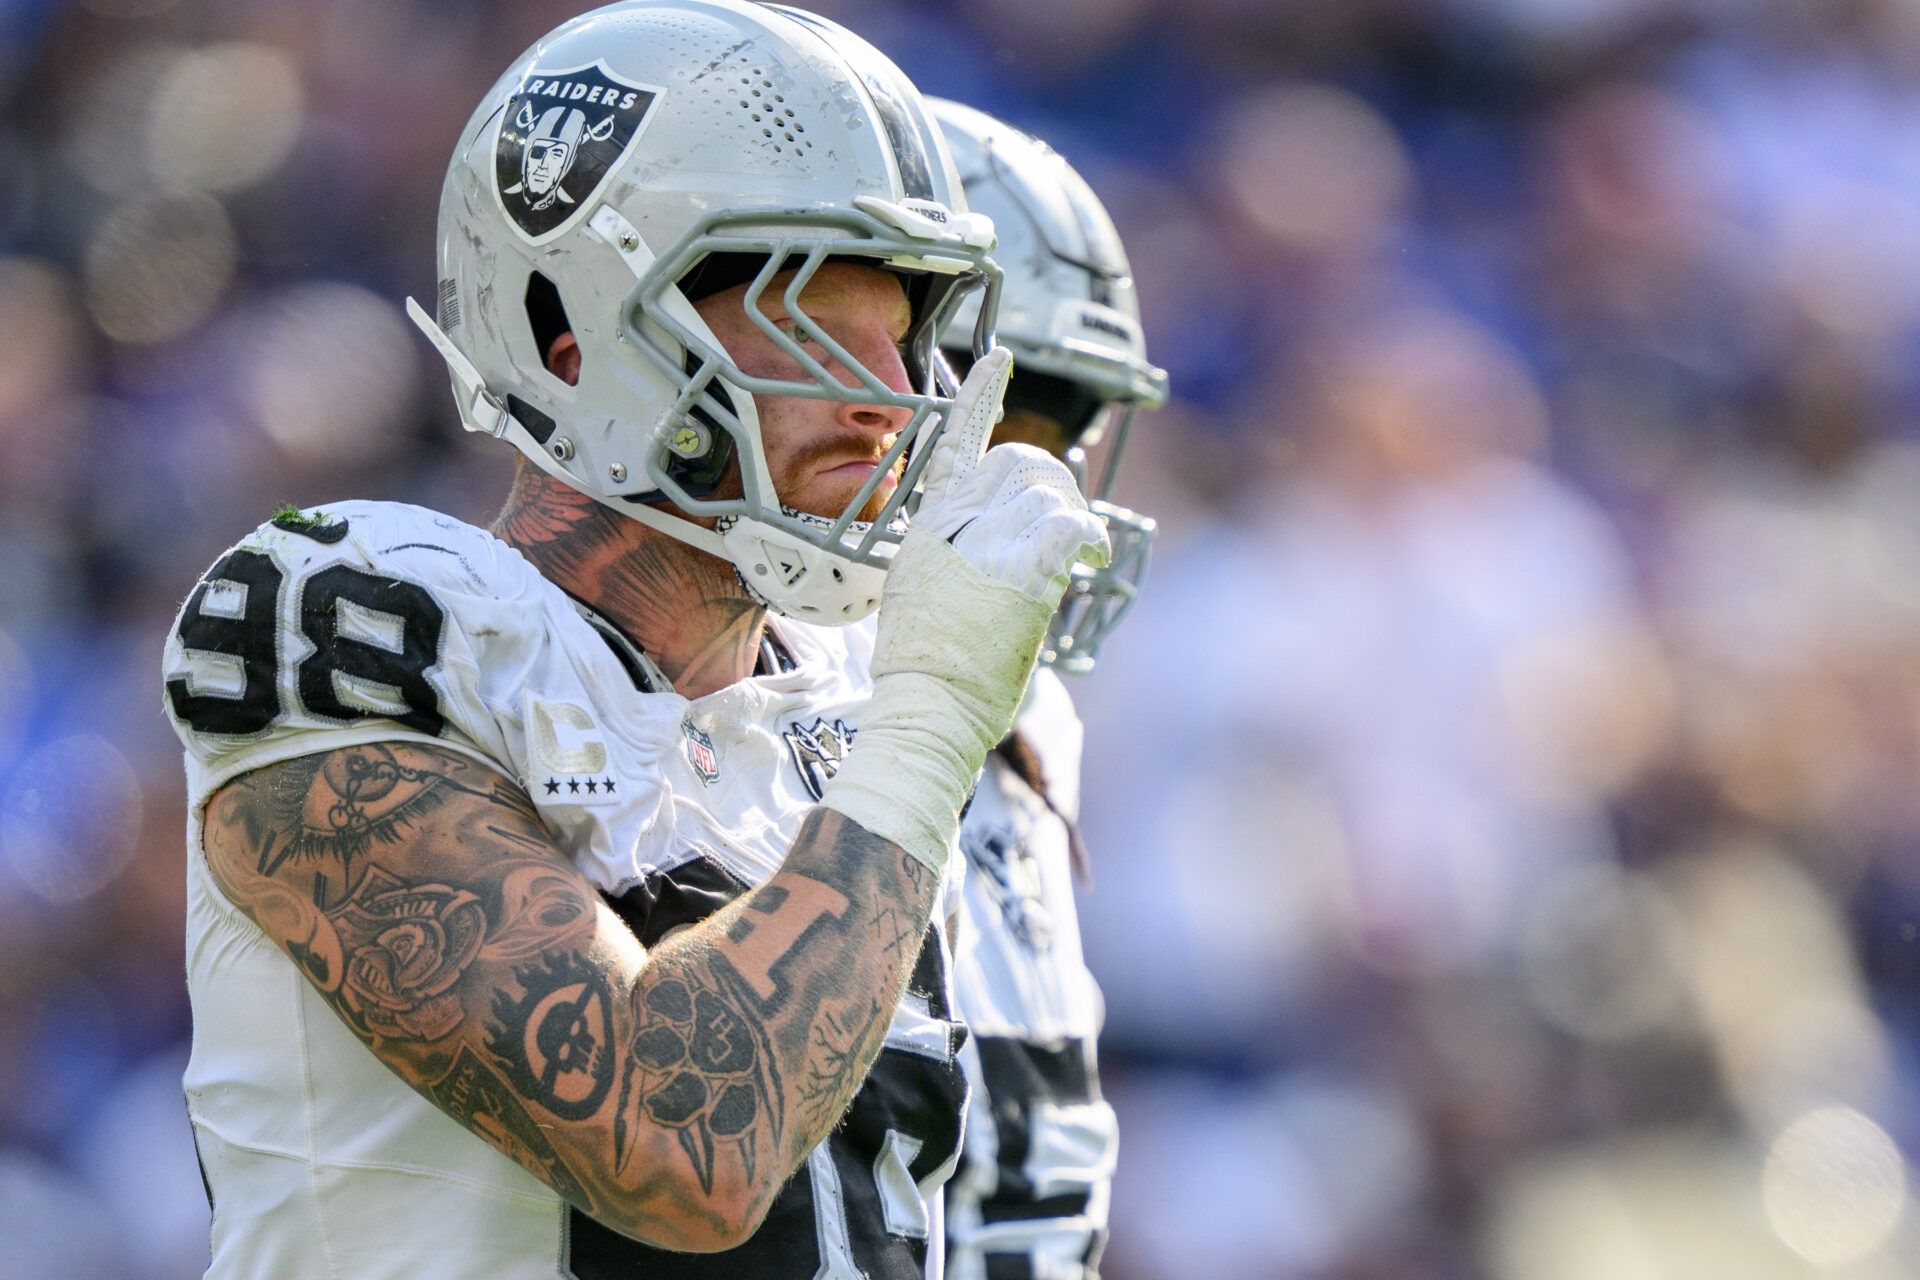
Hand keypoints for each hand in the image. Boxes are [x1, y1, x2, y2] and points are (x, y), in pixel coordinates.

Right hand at [818, 349, 1104, 872]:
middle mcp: (955, 525)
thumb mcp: (919, 594)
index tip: (999, 356)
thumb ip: (952, 556)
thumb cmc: (924, 669)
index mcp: (929, 527)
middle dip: (1051, 483)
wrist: (925, 707)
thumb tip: (989, 550)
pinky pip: (1068, 525)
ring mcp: (987, 546)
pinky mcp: (1021, 574)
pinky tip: (1090, 557)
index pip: (954, 441)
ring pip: (1049, 491)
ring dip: (1071, 517)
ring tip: (1073, 554)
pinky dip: (1087, 535)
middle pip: (1021, 462)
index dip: (981, 395)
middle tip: (1062, 521)